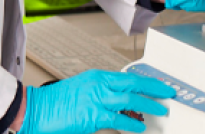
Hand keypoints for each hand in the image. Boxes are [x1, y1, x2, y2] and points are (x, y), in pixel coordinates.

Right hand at [21, 70, 174, 133]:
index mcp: (97, 77)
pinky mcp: (92, 116)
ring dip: (149, 105)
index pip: (128, 77)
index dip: (147, 81)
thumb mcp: (82, 92)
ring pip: (131, 99)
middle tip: (169, 93)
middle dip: (154, 88)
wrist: (35, 110)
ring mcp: (95, 99)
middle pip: (134, 84)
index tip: (159, 85)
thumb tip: (119, 105)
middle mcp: (98, 84)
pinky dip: (132, 124)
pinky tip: (140, 127)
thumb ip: (100, 96)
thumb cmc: (55, 104)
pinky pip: (118, 119)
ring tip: (161, 111)